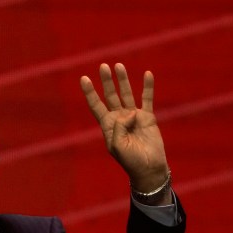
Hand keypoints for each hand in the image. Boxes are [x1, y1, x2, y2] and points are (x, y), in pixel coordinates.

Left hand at [80, 63, 168, 196]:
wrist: (149, 167)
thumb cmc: (130, 160)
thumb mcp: (118, 146)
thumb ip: (119, 127)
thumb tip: (130, 111)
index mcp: (108, 125)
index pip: (96, 105)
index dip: (90, 92)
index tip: (84, 78)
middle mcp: (119, 118)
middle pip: (110, 95)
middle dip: (106, 81)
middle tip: (103, 66)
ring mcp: (133, 116)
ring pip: (126, 93)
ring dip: (123, 80)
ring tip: (118, 65)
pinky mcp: (147, 116)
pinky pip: (147, 98)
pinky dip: (147, 86)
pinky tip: (147, 74)